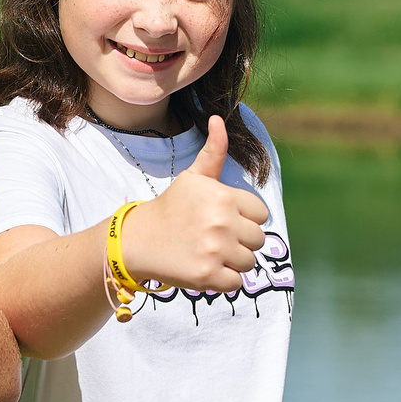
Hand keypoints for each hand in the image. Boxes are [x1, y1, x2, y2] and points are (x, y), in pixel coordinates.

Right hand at [118, 116, 270, 292]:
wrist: (139, 240)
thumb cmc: (172, 208)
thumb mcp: (193, 177)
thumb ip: (214, 151)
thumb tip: (218, 118)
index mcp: (224, 197)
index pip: (261, 215)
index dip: (244, 218)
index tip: (223, 220)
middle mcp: (222, 223)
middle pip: (258, 240)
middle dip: (240, 241)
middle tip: (214, 238)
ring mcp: (215, 251)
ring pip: (249, 262)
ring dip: (233, 261)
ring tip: (210, 252)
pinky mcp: (208, 276)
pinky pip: (236, 283)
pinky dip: (223, 280)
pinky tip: (205, 267)